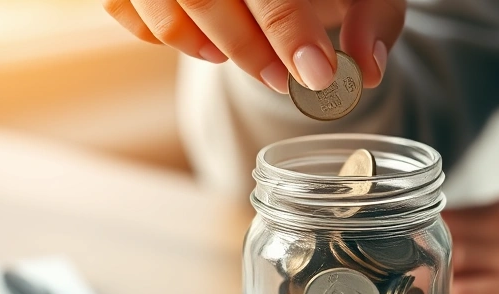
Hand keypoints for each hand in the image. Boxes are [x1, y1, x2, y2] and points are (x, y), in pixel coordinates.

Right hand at [101, 0, 404, 92]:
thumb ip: (373, 18)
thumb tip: (366, 69)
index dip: (290, 28)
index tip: (315, 73)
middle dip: (248, 46)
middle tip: (280, 80)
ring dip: (199, 42)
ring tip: (233, 58)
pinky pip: (126, 5)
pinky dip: (159, 33)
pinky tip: (202, 42)